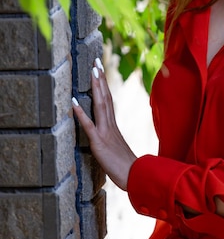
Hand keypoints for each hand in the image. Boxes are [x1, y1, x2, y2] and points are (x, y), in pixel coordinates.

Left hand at [72, 58, 136, 190]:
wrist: (136, 177)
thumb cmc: (129, 168)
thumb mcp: (119, 150)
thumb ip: (113, 141)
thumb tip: (108, 137)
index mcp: (114, 126)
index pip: (109, 100)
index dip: (104, 84)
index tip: (100, 69)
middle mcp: (111, 125)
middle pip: (106, 96)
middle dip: (100, 78)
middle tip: (96, 61)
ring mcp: (105, 132)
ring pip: (100, 104)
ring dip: (95, 87)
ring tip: (92, 71)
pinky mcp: (99, 143)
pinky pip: (89, 125)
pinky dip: (81, 113)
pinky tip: (73, 102)